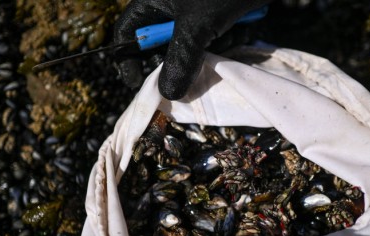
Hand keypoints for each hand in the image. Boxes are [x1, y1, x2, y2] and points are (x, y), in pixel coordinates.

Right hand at [113, 0, 271, 99]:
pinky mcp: (218, 14)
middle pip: (163, 44)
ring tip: (228, 34)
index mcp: (154, 0)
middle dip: (182, 58)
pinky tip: (241, 30)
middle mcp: (171, 5)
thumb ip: (180, 60)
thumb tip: (168, 93)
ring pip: (193, 45)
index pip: (129, 33)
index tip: (139, 83)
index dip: (129, 60)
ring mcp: (196, 10)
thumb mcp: (196, 26)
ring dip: (212, 48)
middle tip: (194, 67)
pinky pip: (216, 38)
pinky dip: (228, 39)